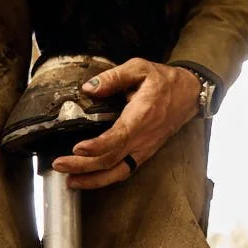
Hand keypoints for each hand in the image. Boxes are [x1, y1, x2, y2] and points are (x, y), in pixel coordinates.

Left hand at [50, 59, 201, 189]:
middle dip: (83, 165)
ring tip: (69, 180)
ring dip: (92, 179)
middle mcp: (144, 137)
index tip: (78, 147)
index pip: (119, 137)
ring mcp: (144, 149)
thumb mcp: (140, 68)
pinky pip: (124, 172)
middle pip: (112, 159)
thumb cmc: (164, 81)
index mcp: (142, 115)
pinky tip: (87, 180)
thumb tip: (89, 88)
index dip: (98, 146)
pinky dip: (104, 180)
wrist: (189, 95)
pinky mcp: (144, 154)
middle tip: (59, 164)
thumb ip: (114, 77)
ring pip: (118, 172)